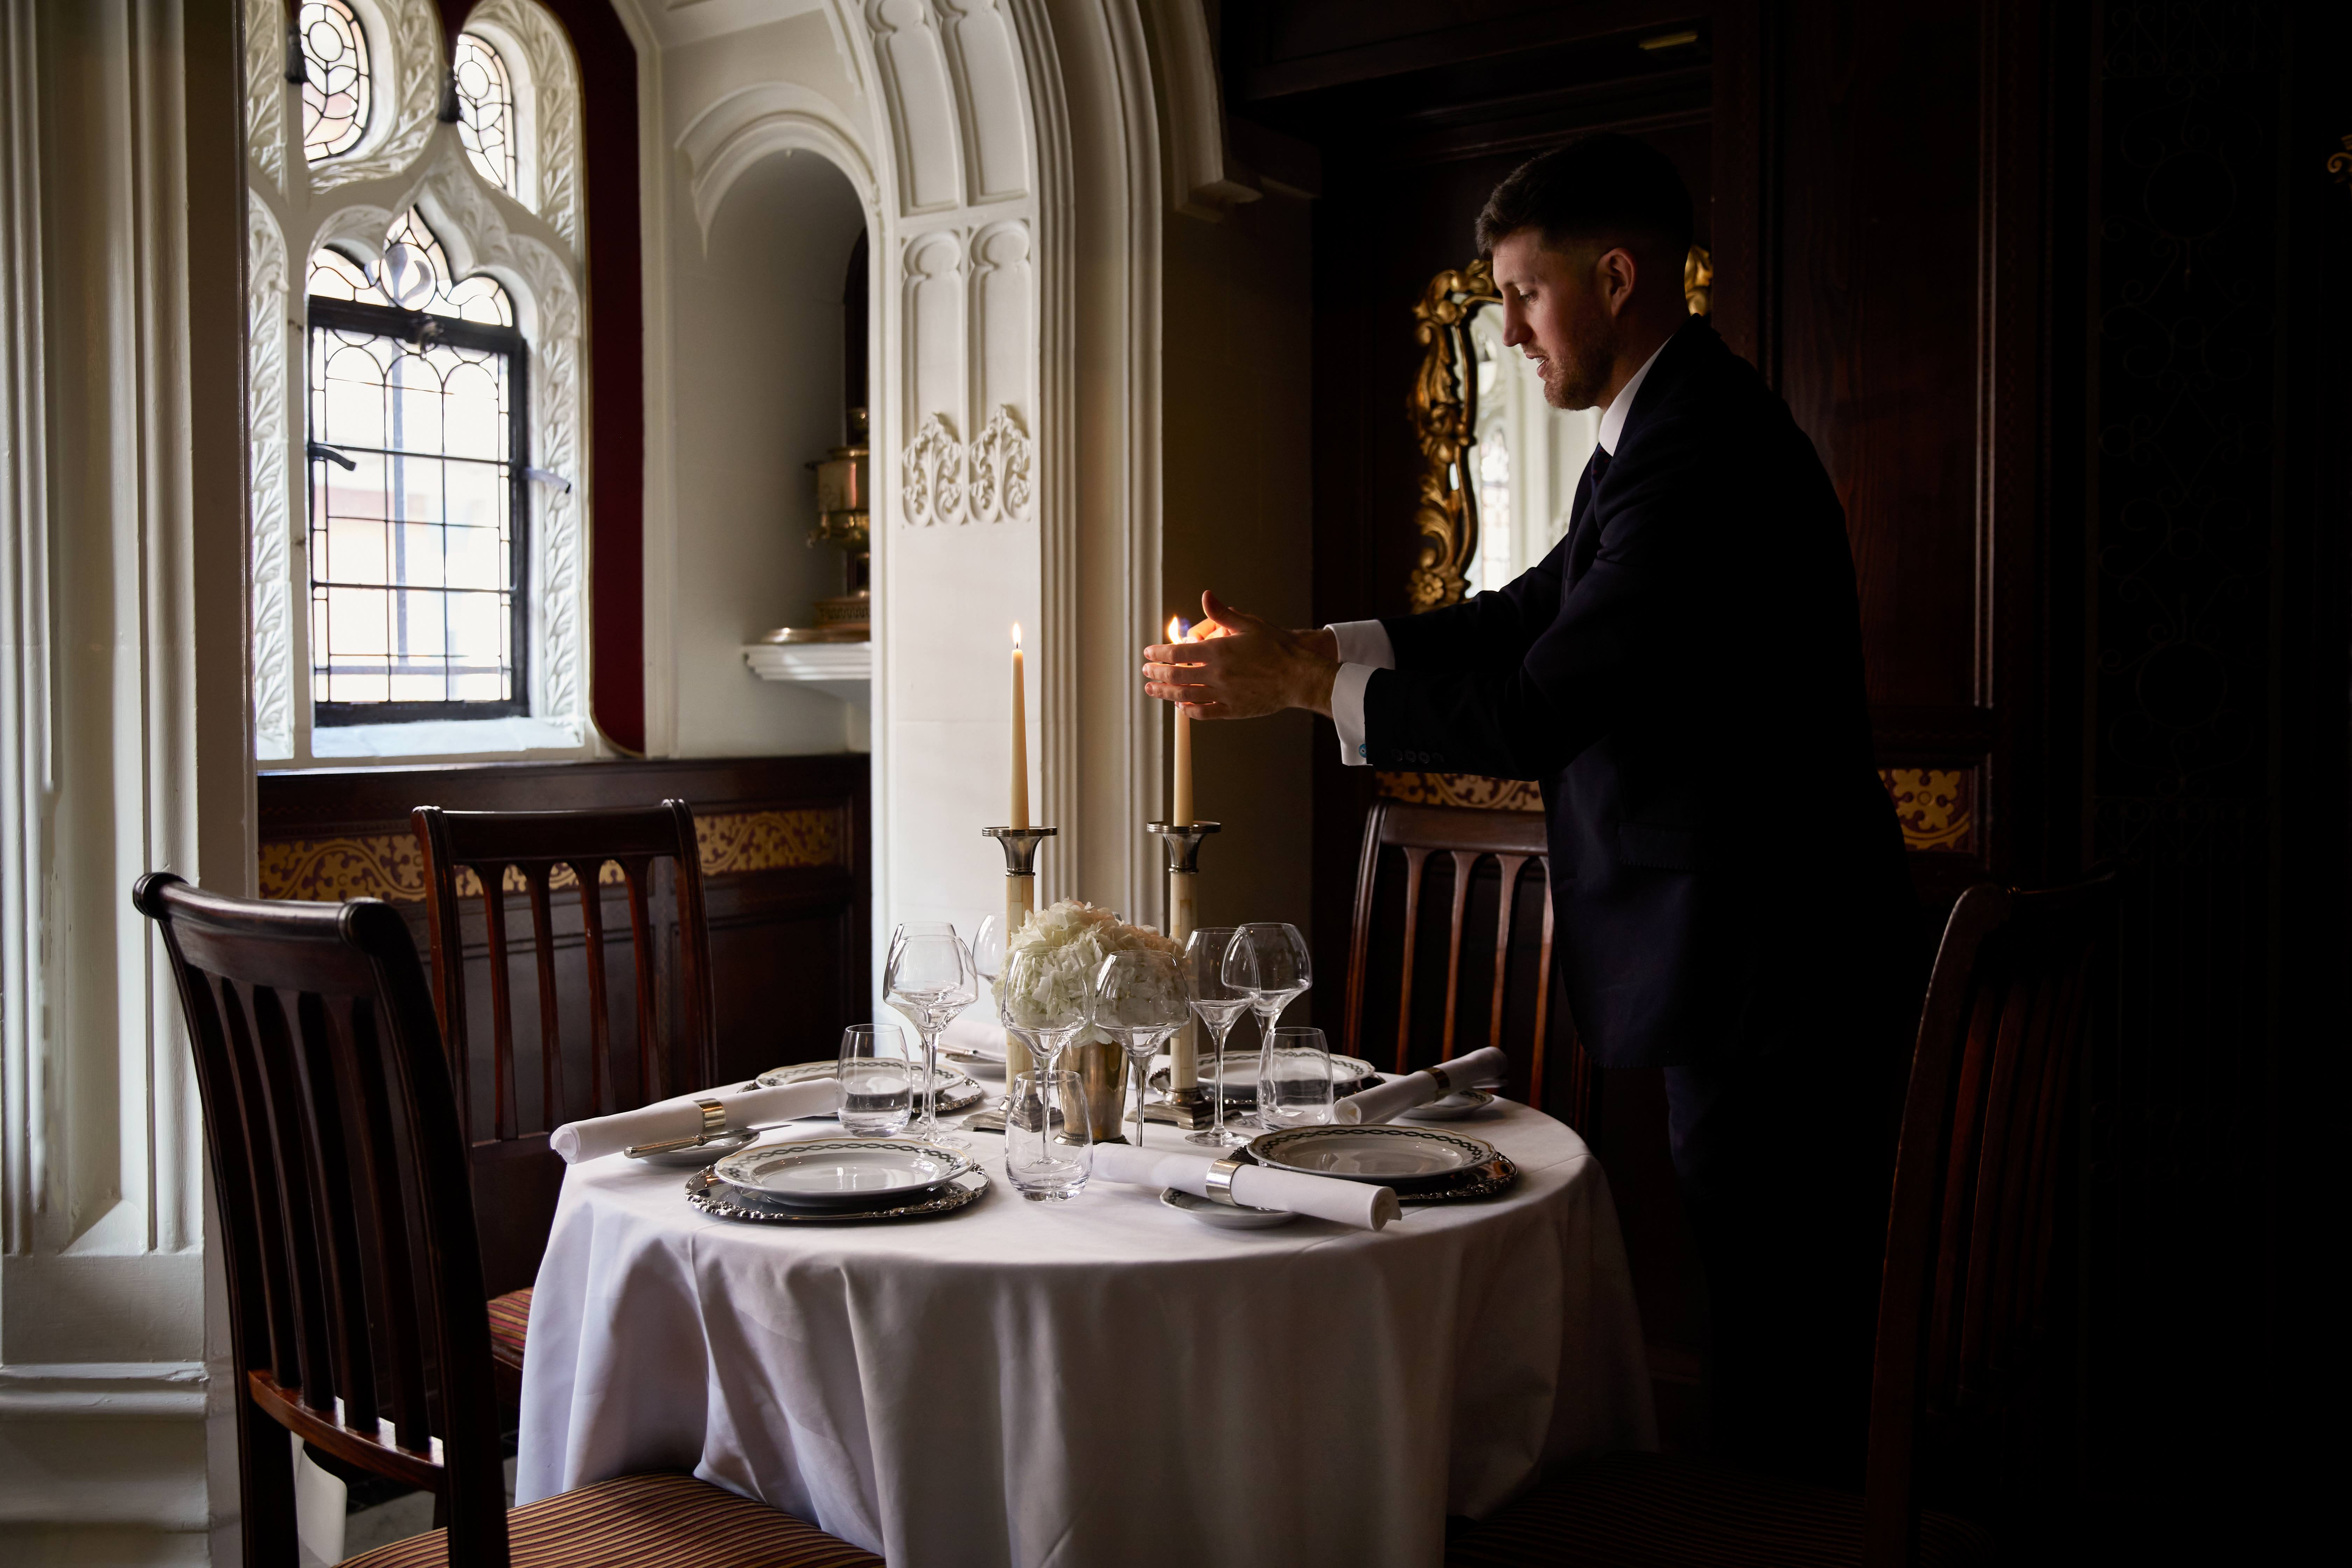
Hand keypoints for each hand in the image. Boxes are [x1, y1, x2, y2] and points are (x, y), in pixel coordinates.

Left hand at [1142, 590, 1339, 719]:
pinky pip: (1203, 714)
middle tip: (1146, 671)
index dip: (1158, 653)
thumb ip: (1222, 613)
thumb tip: (1205, 596)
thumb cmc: (1277, 647)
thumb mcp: (1249, 623)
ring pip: (1184, 697)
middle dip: (1156, 673)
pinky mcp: (1232, 710)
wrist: (1298, 676)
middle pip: (1175, 676)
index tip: (1148, 653)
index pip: (1176, 653)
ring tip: (1152, 690)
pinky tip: (1181, 707)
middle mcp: (1216, 674)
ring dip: (1164, 693)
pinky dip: (1188, 711)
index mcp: (1217, 652)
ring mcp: (1223, 695)